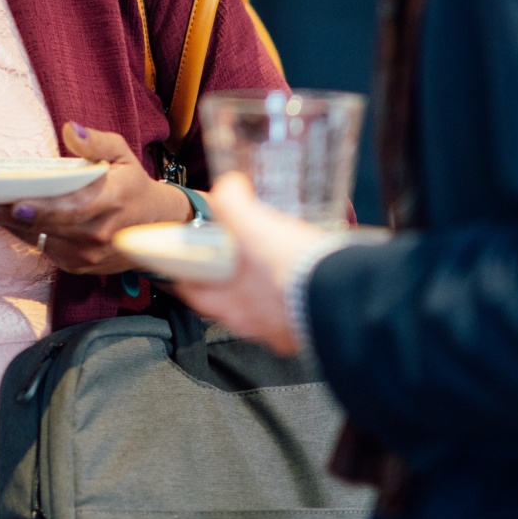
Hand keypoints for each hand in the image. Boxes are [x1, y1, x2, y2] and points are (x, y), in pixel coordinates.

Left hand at [0, 122, 191, 275]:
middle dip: (14, 214)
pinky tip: (9, 219)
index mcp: (111, 200)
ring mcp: (88, 254)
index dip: (43, 208)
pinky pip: (44, 249)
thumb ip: (95, 142)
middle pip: (49, 226)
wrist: (156, 225)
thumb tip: (71, 129)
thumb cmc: (132, 184)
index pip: (71, 208)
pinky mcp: (78, 265)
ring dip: (14, 225)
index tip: (17, 203)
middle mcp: (99, 232)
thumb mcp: (121, 153)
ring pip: (41, 239)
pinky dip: (26, 234)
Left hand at [167, 173, 324, 355]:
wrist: (342, 294)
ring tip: (268, 271)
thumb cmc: (290, 267)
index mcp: (228, 303)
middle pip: (226, 304)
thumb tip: (229, 186)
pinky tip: (299, 285)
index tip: (175, 266)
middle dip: (225, 284)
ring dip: (260, 294)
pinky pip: (291, 318)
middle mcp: (251, 324)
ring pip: (260, 313)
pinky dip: (291, 302)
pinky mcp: (308, 332)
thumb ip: (232, 202)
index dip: (181, 275)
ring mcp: (280, 332)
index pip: (190, 292)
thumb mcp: (253, 225)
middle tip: (226, 264)